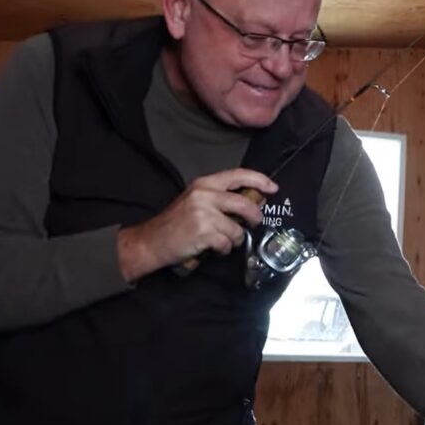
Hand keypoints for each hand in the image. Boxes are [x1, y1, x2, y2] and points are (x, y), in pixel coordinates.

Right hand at [117, 168, 277, 281]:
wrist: (151, 241)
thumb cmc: (176, 222)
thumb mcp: (197, 201)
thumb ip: (221, 198)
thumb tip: (253, 200)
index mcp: (204, 184)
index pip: (238, 175)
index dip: (259, 180)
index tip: (273, 188)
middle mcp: (205, 195)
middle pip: (245, 204)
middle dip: (255, 217)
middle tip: (254, 223)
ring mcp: (204, 214)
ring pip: (238, 228)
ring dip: (236, 238)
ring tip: (224, 240)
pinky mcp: (203, 232)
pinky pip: (228, 243)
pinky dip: (224, 249)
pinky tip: (214, 247)